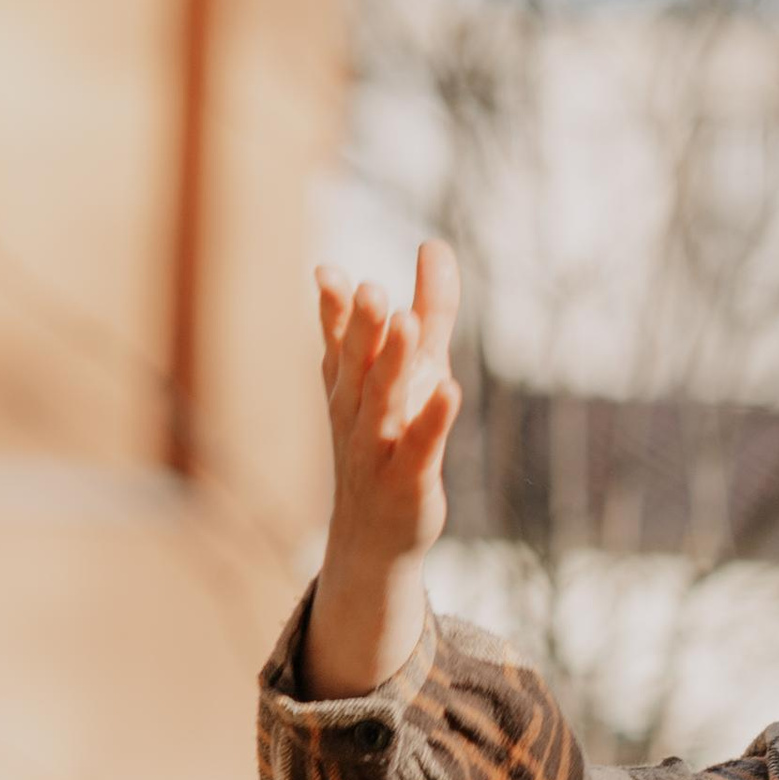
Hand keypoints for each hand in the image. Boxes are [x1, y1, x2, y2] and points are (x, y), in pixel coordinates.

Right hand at [318, 238, 461, 569]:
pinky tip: (452, 391)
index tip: (326, 273)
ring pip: (382, 402)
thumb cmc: (391, 438)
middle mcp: (356, 411)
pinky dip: (433, 421)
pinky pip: (420, 447)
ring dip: (393, 364)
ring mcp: (378, 447)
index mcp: (350, 383)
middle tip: (370, 289)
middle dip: (363, 326)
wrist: (375, 534)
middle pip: (358, 363)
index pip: (338, 340)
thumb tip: (435, 245)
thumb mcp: (413, 369)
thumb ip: (428, 309)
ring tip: (405, 323)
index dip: (332, 309)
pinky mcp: (408, 479)